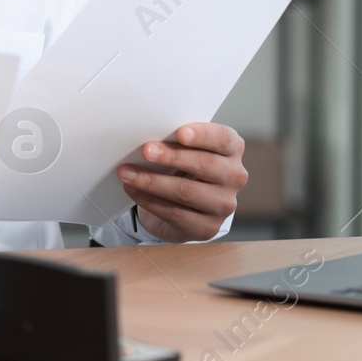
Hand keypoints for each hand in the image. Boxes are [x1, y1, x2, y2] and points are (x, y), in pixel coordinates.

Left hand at [117, 122, 246, 242]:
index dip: (203, 135)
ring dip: (152, 181)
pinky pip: (174, 213)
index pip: (223, 139)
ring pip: (186, 191)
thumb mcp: (186, 149)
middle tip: (145, 150)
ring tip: (127, 172)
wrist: (186, 204)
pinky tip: (133, 189)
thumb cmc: (185, 166)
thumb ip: (177, 140)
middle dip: (171, 157)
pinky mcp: (207, 227)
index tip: (180, 132)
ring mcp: (223, 204)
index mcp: (232, 150)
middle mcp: (234, 177)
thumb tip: (150, 136)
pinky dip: (149, 200)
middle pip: (205, 165)